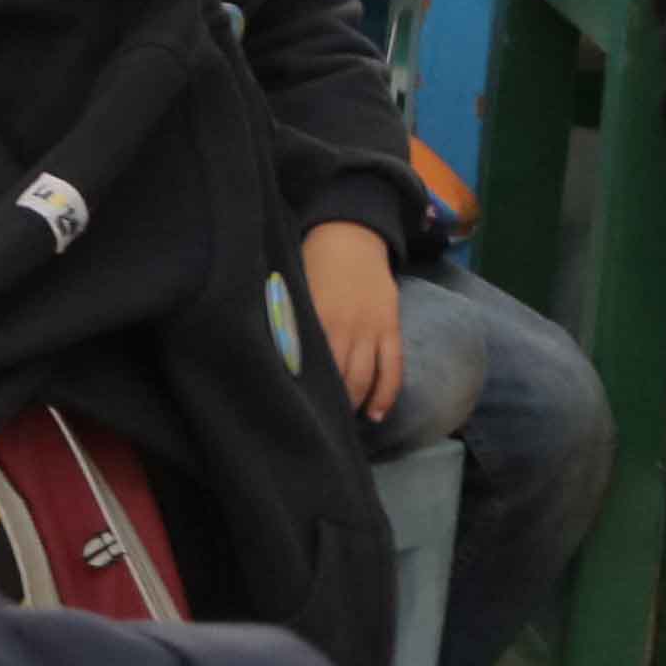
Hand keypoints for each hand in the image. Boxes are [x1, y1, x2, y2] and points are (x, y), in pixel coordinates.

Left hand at [297, 218, 407, 423]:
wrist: (351, 237)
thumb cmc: (312, 267)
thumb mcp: (293, 293)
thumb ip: (287, 325)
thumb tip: (272, 359)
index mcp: (314, 320)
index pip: (307, 366)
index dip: (301, 394)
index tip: (293, 414)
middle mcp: (344, 328)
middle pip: (338, 378)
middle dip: (330, 406)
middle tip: (318, 427)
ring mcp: (370, 329)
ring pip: (365, 378)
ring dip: (355, 404)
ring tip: (344, 425)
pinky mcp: (390, 328)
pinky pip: (393, 367)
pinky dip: (386, 394)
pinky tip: (376, 415)